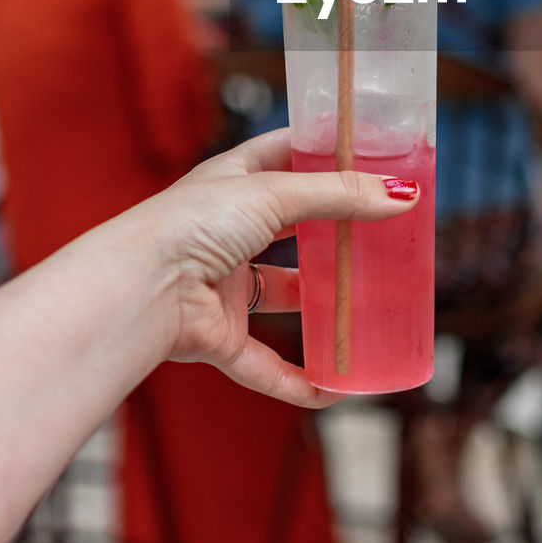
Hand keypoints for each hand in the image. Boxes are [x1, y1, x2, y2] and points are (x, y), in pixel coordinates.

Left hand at [154, 129, 419, 407]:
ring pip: (281, 297)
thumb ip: (338, 195)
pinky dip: (298, 380)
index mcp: (234, 182)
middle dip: (333, 234)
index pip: (284, 156)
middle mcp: (228, 230)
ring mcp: (222, 284)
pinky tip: (334, 388)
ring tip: (369, 307)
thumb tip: (402, 195)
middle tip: (383, 234)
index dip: (323, 154)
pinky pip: (264, 364)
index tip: (370, 156)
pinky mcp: (217, 336)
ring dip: (320, 306)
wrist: (139, 289)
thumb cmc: (193, 224)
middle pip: (291, 229)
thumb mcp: (274, 194)